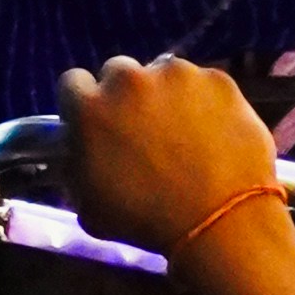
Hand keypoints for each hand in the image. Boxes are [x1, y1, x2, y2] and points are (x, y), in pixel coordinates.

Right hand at [58, 49, 279, 264]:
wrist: (222, 222)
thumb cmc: (147, 222)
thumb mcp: (88, 206)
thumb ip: (75, 167)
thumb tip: (76, 151)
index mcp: (89, 107)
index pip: (73, 83)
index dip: (86, 104)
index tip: (100, 122)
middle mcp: (128, 79)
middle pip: (118, 72)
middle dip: (126, 96)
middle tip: (144, 129)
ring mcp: (176, 75)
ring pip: (164, 75)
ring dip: (167, 96)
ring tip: (186, 132)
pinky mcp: (218, 78)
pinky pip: (204, 84)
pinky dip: (206, 102)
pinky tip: (215, 132)